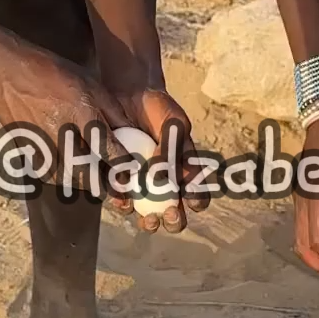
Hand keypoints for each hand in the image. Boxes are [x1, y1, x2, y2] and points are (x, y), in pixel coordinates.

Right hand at [0, 38, 133, 183]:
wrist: (7, 72)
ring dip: (84, 185)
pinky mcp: (25, 149)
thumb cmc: (54, 73)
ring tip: (98, 186)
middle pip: (84, 170)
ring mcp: (39, 142)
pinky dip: (62, 180)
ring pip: (65, 177)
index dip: (120, 165)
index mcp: (79, 111)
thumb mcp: (91, 85)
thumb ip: (112, 111)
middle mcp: (59, 130)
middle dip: (103, 185)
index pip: (104, 146)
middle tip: (117, 191)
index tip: (130, 175)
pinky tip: (72, 177)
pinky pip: (47, 174)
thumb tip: (133, 133)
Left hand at [109, 87, 207, 235]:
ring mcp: (142, 185)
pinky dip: (123, 203)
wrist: (129, 96)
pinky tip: (122, 201)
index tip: (190, 200)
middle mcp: (166, 183)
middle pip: (174, 212)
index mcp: (186, 171)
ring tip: (147, 218)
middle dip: (174, 220)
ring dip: (150, 221)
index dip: (197, 201)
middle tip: (169, 214)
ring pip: (148, 213)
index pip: (197, 194)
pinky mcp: (120, 180)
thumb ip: (172, 148)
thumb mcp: (174, 124)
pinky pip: (122, 199)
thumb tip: (164, 176)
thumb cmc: (159, 110)